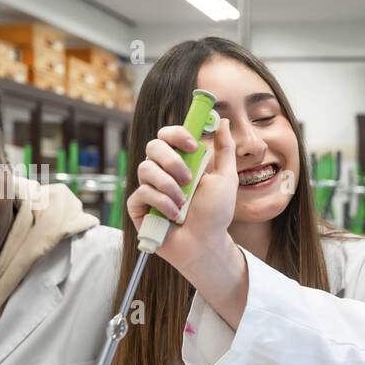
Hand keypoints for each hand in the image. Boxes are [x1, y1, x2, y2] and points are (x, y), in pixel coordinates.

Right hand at [127, 118, 240, 278]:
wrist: (206, 243)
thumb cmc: (216, 214)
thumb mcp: (226, 178)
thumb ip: (225, 150)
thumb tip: (222, 121)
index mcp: (180, 161)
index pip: (168, 136)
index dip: (177, 134)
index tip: (192, 145)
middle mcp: (162, 172)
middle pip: (153, 146)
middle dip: (172, 161)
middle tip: (189, 179)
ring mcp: (148, 188)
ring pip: (145, 169)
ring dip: (169, 186)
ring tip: (184, 203)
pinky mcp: (138, 207)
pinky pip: (141, 193)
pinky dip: (162, 204)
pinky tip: (174, 216)